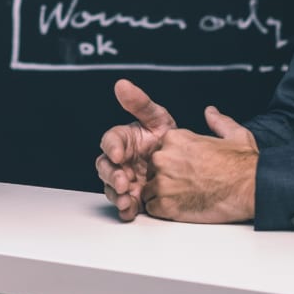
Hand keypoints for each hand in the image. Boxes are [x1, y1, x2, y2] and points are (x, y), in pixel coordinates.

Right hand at [96, 79, 177, 221]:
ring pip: (112, 188)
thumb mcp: (157, 118)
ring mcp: (125, 180)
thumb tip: (122, 84)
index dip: (111, 147)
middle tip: (123, 181)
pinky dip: (126, 209)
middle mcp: (120, 161)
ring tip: (126, 199)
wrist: (188, 162)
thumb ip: (140, 103)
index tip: (118, 154)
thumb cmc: (168, 137)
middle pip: (105, 168)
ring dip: (116, 195)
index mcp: (123, 140)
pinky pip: (125, 205)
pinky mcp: (134, 197)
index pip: (110, 141)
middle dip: (111, 176)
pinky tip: (130, 209)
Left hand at [142, 106, 259, 223]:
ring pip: (150, 190)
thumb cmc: (242, 165)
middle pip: (152, 170)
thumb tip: (210, 112)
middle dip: (165, 178)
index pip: (160, 150)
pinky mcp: (165, 205)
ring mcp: (163, 183)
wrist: (250, 189)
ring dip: (163, 195)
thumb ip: (218, 121)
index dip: (173, 161)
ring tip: (184, 198)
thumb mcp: (234, 133)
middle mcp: (163, 158)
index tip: (186, 168)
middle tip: (186, 185)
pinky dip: (164, 210)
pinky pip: (153, 208)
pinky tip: (181, 208)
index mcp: (175, 139)